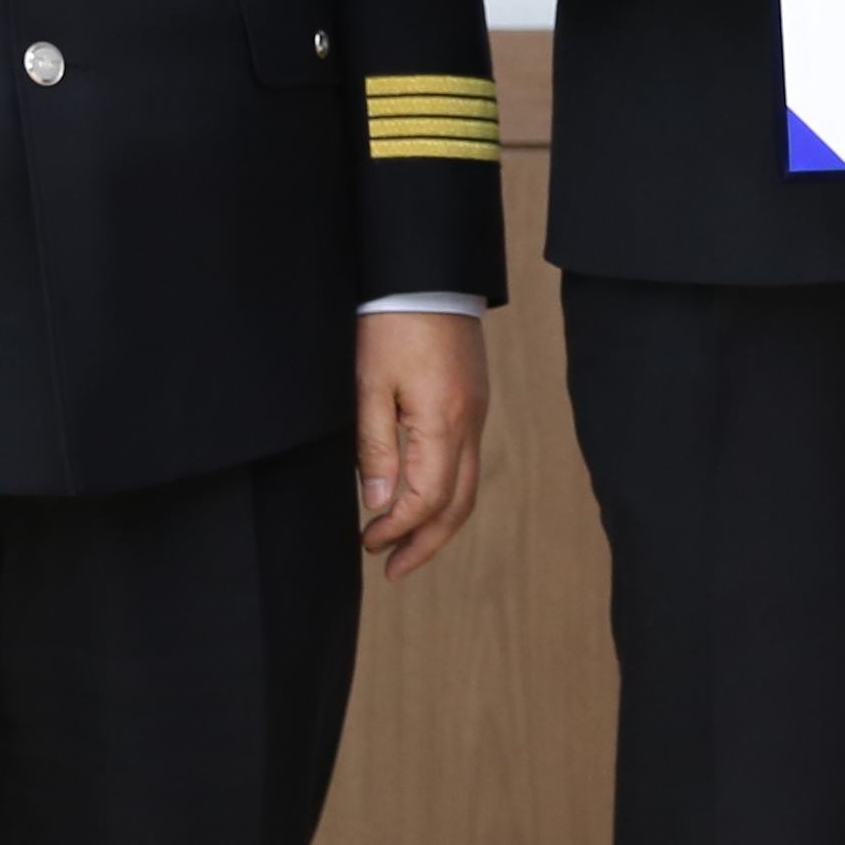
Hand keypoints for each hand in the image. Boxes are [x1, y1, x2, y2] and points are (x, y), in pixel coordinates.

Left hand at [352, 308, 492, 573]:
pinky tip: (424, 500)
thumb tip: (378, 502)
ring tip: (407, 546)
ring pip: (468, 487)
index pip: (427, 498)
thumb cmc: (393, 323)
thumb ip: (376, 447)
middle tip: (393, 570)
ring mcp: (477, 413)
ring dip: (438, 523)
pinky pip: (468, 463)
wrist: (427, 274)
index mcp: (443, 422)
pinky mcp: (474, 403)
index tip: (368, 542)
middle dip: (425, 543)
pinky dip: (447, 494)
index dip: (398, 528)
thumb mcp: (370, 386)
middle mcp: (470, 424)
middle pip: (457, 504)